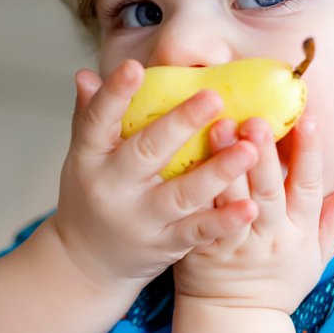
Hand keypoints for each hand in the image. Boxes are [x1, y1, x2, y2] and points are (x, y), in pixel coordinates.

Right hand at [50, 61, 261, 291]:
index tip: (134, 67)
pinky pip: (197, 232)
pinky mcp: (165, 245)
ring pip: (181, 194)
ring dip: (217, 172)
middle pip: (146, 152)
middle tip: (214, 97)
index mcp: (90, 158)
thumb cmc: (91, 196)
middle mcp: (112, 188)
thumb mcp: (83, 157)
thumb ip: (89, 116)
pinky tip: (250, 206)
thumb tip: (86, 73)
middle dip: (180, 124)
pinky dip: (223, 221)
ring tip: (249, 149)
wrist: (86, 265)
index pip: (98, 121)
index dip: (114, 94)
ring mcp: (140, 219)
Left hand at [173, 114, 333, 312]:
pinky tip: (189, 161)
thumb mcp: (316, 261)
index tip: (308, 119)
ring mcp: (234, 243)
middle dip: (263, 153)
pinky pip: (200, 216)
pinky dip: (197, 189)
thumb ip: (332, 225)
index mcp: (298, 233)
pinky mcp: (203, 248)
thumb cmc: (278, 285)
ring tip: (219, 128)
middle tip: (256, 119)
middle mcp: (268, 236)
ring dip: (226, 163)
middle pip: (267, 189)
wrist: (236, 323)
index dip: (309, 153)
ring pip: (231, 199)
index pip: (307, 187)